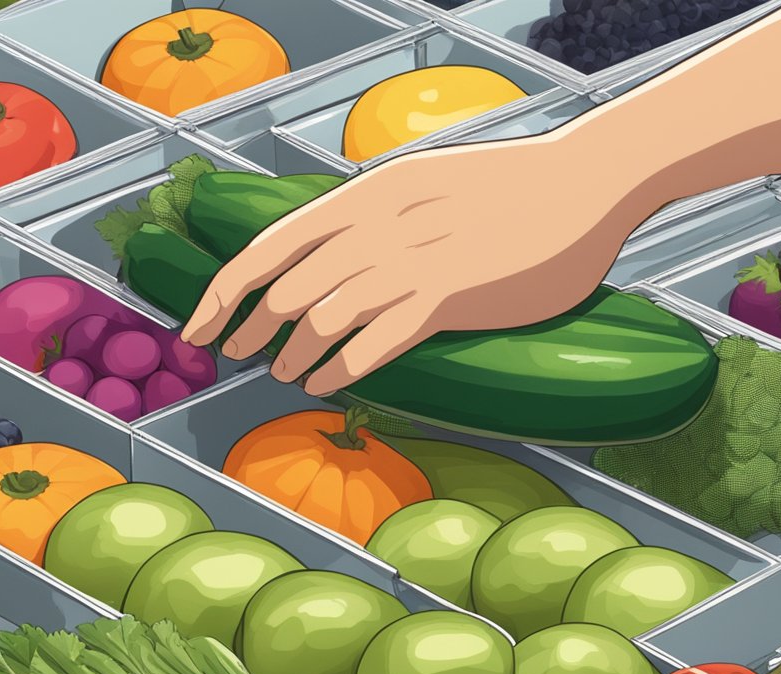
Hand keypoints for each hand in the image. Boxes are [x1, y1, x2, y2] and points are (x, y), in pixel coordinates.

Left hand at [179, 132, 665, 395]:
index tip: (199, 327)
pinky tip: (328, 384)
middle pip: (285, 289)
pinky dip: (340, 369)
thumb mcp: (425, 183)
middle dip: (250, 329)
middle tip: (235, 357)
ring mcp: (410, 260)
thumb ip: (379, 212)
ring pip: (321, 319)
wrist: (582, 184)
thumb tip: (339, 250)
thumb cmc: (511, 188)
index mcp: (367, 192)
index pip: (268, 246)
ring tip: (286, 375)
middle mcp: (377, 225)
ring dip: (294, 354)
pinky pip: (373, 344)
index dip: (223, 292)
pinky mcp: (447, 296)